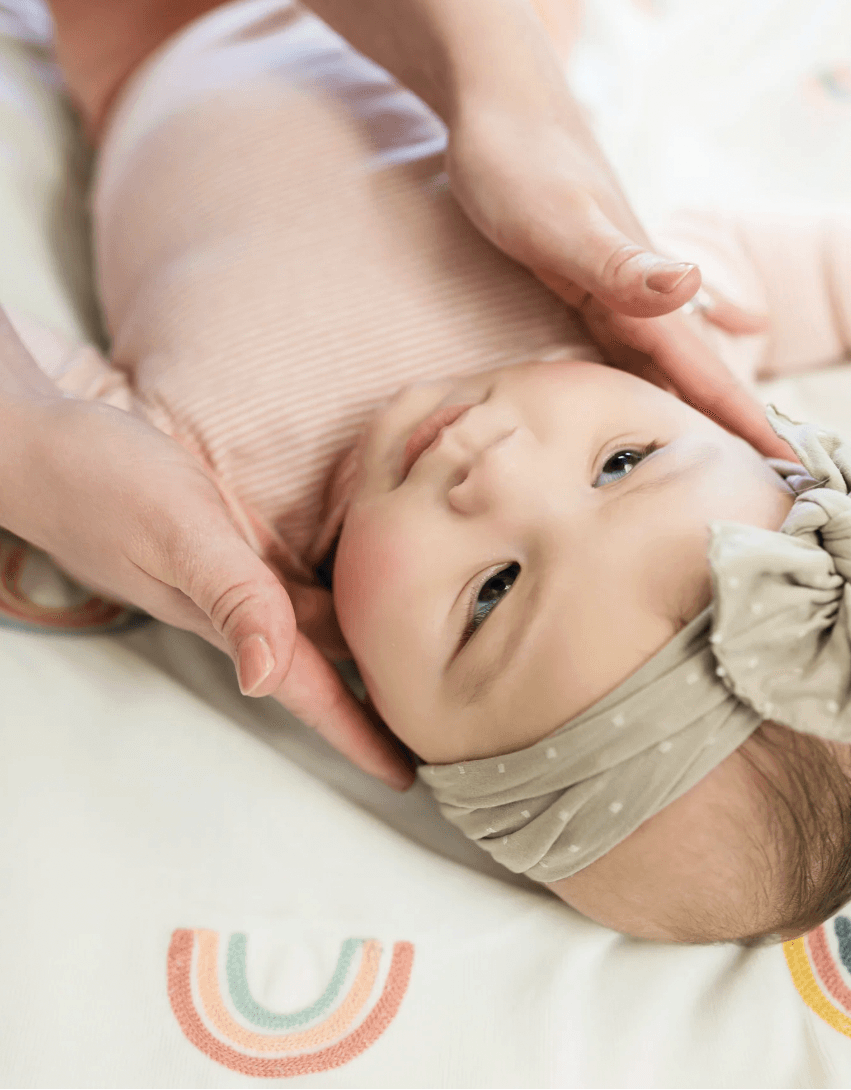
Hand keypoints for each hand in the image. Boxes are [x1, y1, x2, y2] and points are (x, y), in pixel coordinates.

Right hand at [3, 392, 412, 787]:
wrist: (41, 442)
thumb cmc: (102, 481)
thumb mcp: (177, 532)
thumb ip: (228, 597)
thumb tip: (267, 679)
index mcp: (231, 615)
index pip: (306, 689)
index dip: (357, 733)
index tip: (407, 776)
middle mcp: (238, 602)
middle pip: (321, 662)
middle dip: (376, 697)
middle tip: (440, 719)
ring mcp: (231, 571)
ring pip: (314, 617)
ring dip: (362, 643)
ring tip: (423, 661)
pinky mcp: (227, 535)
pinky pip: (295, 573)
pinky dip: (340, 582)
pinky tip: (370, 577)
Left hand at [445, 88, 791, 459]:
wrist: (496, 92)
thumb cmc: (518, 156)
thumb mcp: (563, 219)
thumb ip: (624, 262)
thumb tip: (693, 287)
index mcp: (642, 292)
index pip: (705, 373)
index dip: (746, 424)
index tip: (796, 474)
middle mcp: (638, 291)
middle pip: (694, 373)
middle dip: (733, 425)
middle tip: (777, 485)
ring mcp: (613, 280)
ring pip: (663, 358)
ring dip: (695, 401)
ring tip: (726, 450)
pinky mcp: (582, 271)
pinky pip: (626, 336)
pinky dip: (650, 364)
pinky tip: (670, 360)